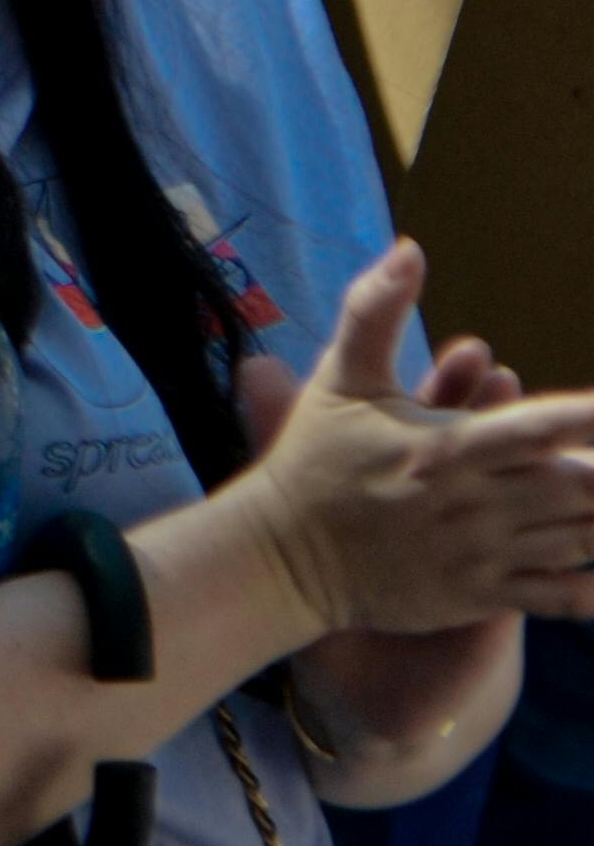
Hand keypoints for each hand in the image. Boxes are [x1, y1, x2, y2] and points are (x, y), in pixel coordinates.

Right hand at [229, 242, 593, 639]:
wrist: (281, 556)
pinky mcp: (474, 596)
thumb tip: (410, 249)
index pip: (537, 427)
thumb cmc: (313, 459)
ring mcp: (477, 556)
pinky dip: (589, 588)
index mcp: (445, 447)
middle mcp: (471, 504)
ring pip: (574, 540)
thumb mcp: (338, 378)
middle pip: (574, 486)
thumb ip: (376, 311)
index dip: (588, 420)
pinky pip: (553, 597)